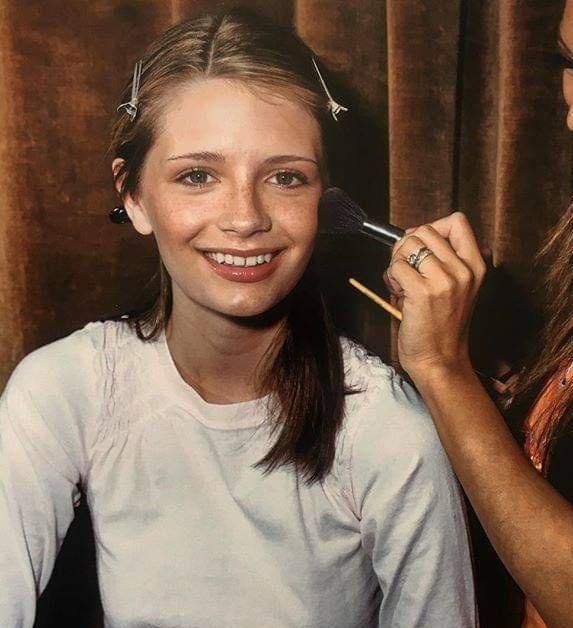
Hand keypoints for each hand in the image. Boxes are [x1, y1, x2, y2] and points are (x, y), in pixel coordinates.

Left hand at [384, 212, 485, 378]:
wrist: (439, 360)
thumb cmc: (439, 324)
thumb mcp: (454, 286)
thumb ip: (440, 258)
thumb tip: (411, 234)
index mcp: (475, 265)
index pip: (457, 221)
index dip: (432, 228)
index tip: (421, 248)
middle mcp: (464, 270)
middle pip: (425, 230)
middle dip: (406, 246)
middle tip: (405, 270)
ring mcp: (444, 281)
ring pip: (407, 244)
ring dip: (396, 261)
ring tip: (401, 283)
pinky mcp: (423, 292)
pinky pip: (396, 267)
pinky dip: (390, 278)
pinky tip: (398, 294)